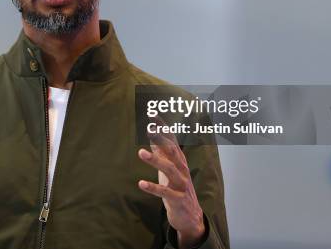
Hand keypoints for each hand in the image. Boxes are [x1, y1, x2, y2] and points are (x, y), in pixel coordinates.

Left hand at [138, 130, 204, 247]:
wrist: (190, 216)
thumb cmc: (176, 188)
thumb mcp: (168, 168)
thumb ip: (161, 152)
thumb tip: (151, 134)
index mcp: (179, 161)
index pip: (172, 140)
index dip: (162, 127)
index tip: (152, 114)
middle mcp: (182, 170)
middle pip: (172, 151)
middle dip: (161, 139)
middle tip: (148, 129)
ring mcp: (182, 185)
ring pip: (170, 170)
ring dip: (155, 160)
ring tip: (140, 153)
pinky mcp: (178, 200)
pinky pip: (165, 193)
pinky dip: (153, 188)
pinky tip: (141, 183)